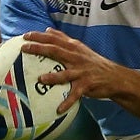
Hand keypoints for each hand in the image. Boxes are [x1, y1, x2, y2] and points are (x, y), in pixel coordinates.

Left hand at [17, 29, 137, 110]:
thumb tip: (48, 30)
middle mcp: (77, 57)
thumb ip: (64, 39)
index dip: (40, 36)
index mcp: (74, 48)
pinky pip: (75, 95)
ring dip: (53, 77)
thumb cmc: (93, 63)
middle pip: (56, 51)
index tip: (25, 35)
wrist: (114, 77)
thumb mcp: (80, 48)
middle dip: (40, 49)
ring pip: (66, 73)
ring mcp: (82, 72)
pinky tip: (58, 109)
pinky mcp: (87, 85)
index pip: (55, 39)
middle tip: (25, 48)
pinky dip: (67, 102)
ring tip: (41, 79)